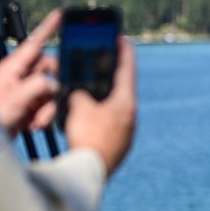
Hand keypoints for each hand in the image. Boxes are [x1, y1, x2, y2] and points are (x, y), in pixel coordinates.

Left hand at [0, 9, 60, 135]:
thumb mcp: (15, 101)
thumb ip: (38, 86)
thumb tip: (56, 82)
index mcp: (13, 68)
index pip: (35, 43)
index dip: (48, 27)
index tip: (61, 14)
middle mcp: (20, 75)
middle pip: (51, 69)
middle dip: (53, 89)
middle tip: (46, 106)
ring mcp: (26, 89)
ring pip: (53, 88)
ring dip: (49, 107)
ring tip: (36, 120)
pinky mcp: (30, 102)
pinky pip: (50, 102)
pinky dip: (46, 114)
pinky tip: (34, 123)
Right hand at [63, 36, 136, 175]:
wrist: (90, 172)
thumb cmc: (88, 139)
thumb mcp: (78, 107)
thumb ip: (79, 93)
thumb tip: (79, 94)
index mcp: (126, 102)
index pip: (127, 68)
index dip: (124, 50)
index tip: (121, 37)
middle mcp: (131, 115)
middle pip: (122, 87)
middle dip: (111, 73)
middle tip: (103, 61)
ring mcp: (126, 131)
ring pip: (114, 106)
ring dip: (103, 95)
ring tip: (90, 89)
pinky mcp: (118, 144)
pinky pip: (109, 122)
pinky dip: (99, 114)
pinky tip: (87, 115)